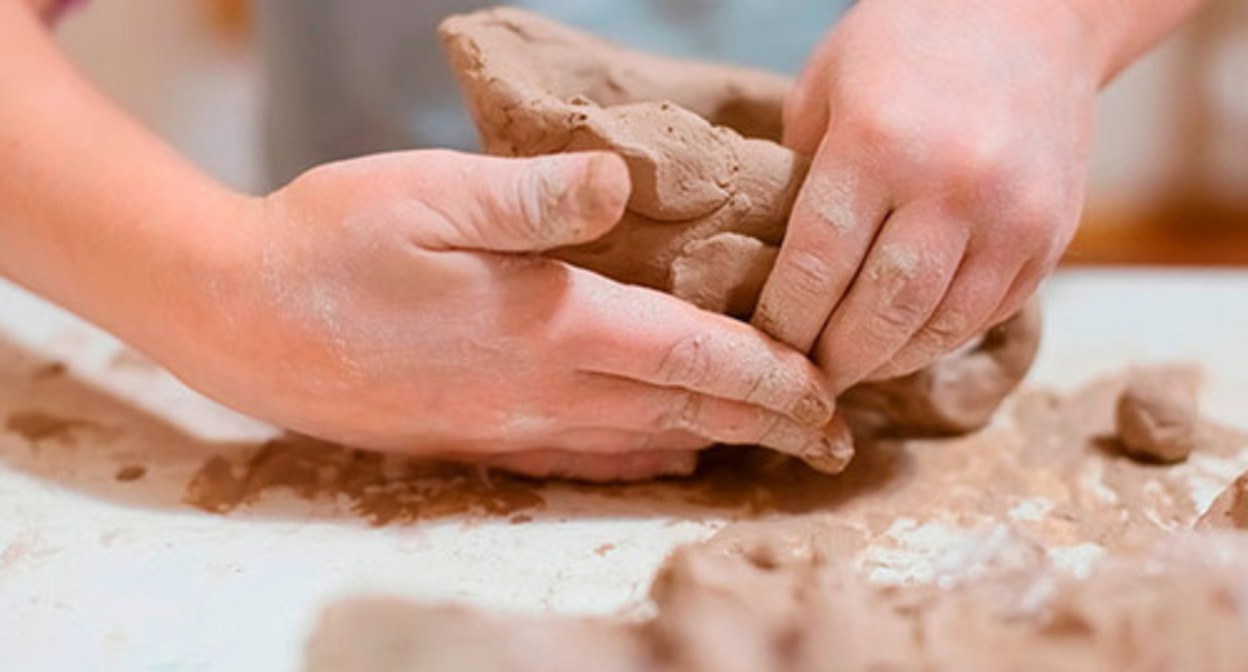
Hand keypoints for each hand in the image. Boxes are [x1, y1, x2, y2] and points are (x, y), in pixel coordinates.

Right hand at [170, 150, 843, 479]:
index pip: (690, 359)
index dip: (767, 377)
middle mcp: (543, 393)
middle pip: (682, 413)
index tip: (827, 394)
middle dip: (764, 425)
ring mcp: (510, 426)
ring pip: (640, 445)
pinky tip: (663, 457)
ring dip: (713, 444)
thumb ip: (534, 197)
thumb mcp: (430, 192)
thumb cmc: (331, 242)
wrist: (240, 320)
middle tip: (830, 438)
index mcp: (550, 327)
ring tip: (768, 447)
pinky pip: (583, 462)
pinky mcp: (476, 440)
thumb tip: (620, 182)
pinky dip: (641, 460)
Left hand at [755, 0, 1098, 392]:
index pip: (816, 268)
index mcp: (879, 143)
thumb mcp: (827, 85)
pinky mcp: (1051, 235)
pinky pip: (986, 314)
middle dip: (833, 360)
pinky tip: (905, 337)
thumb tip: (772, 268)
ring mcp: (1012, 215)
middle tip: (802, 379)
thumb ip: (798, 174)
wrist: (1034, 11)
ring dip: (886, 360)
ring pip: (938, 328)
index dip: (783, 324)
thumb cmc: (908, 41)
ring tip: (850, 366)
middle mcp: (952, 184)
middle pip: (879, 315)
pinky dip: (939, 337)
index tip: (761, 347)